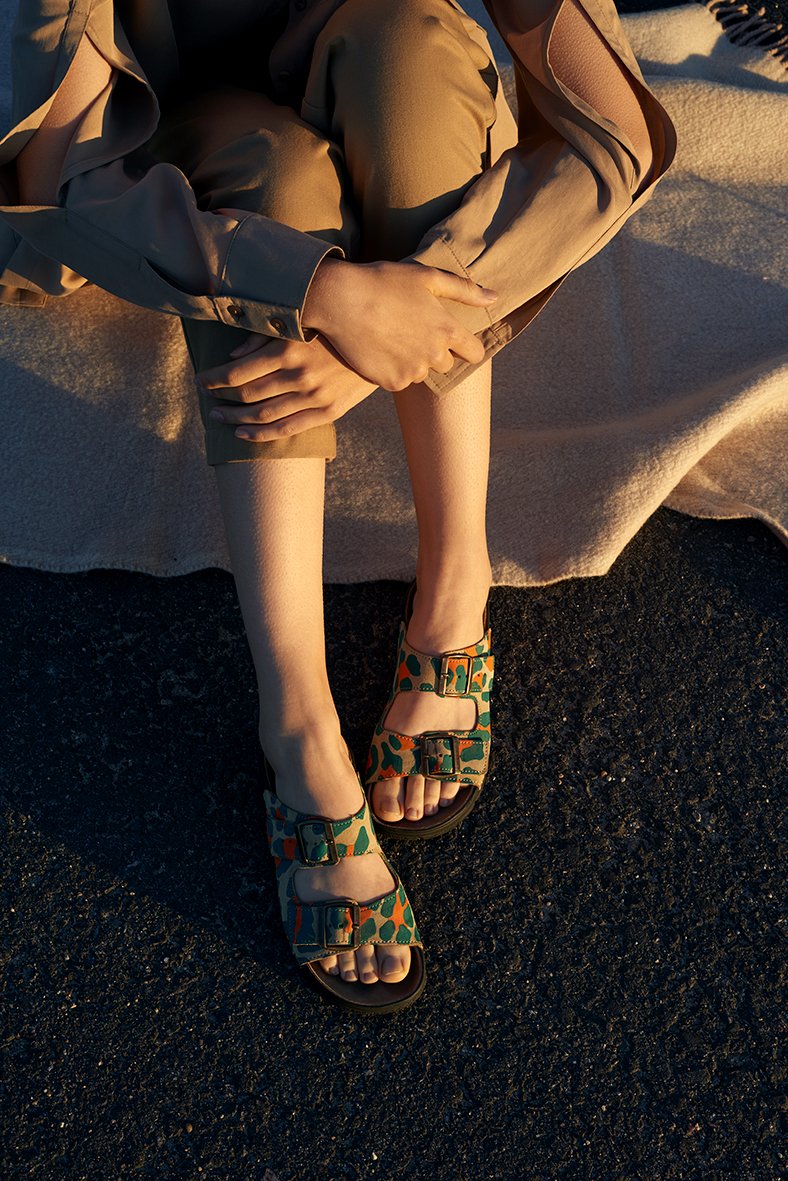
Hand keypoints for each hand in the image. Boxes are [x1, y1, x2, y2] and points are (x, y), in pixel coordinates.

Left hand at [196, 333, 377, 442]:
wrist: (382, 342)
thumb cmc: (336, 325)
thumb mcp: (301, 321)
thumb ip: (265, 335)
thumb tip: (233, 355)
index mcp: (288, 350)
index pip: (237, 372)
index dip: (214, 378)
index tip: (201, 380)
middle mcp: (299, 376)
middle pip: (247, 394)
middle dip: (222, 398)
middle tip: (208, 400)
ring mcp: (314, 397)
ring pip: (264, 415)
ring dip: (236, 419)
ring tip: (220, 417)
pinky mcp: (329, 411)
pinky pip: (288, 429)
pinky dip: (262, 435)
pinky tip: (244, 434)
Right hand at [302, 258, 496, 390]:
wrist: (340, 300)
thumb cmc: (384, 282)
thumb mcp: (427, 277)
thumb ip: (465, 290)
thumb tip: (495, 298)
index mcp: (447, 330)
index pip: (475, 353)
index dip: (469, 348)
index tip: (458, 344)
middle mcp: (434, 355)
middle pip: (446, 364)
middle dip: (434, 352)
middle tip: (411, 331)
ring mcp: (412, 371)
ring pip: (421, 373)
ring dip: (412, 361)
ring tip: (391, 337)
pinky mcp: (391, 382)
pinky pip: (400, 381)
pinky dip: (392, 369)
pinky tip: (379, 349)